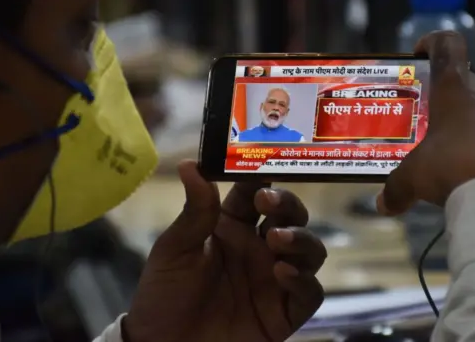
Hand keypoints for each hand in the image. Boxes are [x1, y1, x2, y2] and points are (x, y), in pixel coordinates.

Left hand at [124, 160, 326, 341]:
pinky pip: (310, 292)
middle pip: (290, 215)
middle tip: (268, 202)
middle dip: (287, 203)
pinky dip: (303, 280)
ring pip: (310, 249)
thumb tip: (190, 163)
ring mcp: (275, 279)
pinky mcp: (285, 312)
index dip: (262, 176)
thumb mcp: (174, 250)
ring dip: (300, 238)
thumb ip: (194, 211)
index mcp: (232, 227)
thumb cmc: (165, 295)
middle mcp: (259, 247)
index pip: (256, 192)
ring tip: (277, 239)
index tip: (262, 162)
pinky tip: (282, 272)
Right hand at [378, 31, 474, 215]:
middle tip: (437, 129)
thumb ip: (396, 188)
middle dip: (453, 105)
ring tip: (463, 159)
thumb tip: (383, 206)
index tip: (421, 56)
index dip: (432, 43)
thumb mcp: (414, 178)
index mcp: (456, 87)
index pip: (446, 44)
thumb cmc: (453, 168)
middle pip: (469, 86)